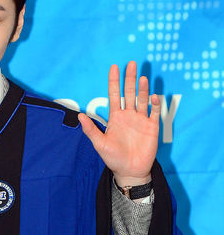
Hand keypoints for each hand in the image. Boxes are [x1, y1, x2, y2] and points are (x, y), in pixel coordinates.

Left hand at [78, 61, 160, 186]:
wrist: (130, 171)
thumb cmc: (113, 158)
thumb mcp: (100, 144)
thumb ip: (91, 130)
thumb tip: (80, 116)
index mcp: (116, 117)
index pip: (114, 95)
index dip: (114, 81)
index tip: (114, 67)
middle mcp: (129, 115)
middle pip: (129, 93)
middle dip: (130, 79)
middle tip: (131, 63)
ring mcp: (141, 120)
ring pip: (142, 100)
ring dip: (142, 89)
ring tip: (142, 77)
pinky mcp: (152, 127)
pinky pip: (154, 113)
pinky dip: (154, 104)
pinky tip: (152, 97)